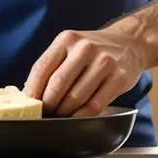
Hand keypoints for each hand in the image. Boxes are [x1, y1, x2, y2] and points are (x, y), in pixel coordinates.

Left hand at [23, 28, 147, 117]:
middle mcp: (85, 48)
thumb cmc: (93, 51)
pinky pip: (95, 105)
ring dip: (64, 113)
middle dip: (48, 105)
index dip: (32, 91)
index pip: (42, 68)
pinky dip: (82, 116)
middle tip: (44, 116)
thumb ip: (53, 66)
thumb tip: (30, 96)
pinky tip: (76, 118)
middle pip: (57, 84)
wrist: (130, 43)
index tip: (28, 106)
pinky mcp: (119, 78)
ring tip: (59, 118)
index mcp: (67, 39)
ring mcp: (104, 62)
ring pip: (75, 97)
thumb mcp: (70, 48)